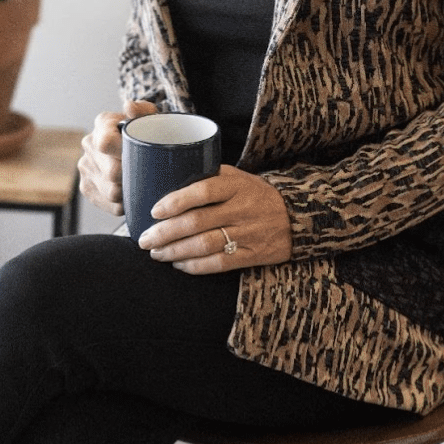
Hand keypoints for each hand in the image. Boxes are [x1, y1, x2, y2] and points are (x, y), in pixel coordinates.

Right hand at [78, 99, 157, 215]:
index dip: (125, 154)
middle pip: (111, 173)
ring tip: (142, 183)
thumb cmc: (149, 132)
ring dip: (129, 191)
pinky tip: (132, 192)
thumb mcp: (152, 117)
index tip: (143, 156)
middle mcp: (89, 144)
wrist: (140, 146)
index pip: (105, 143)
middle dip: (132, 176)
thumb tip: (129, 107)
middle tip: (149, 174)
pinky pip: (110, 205)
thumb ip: (143, 110)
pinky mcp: (87, 188)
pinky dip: (125, 203)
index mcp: (103, 123)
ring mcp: (86, 167)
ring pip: (111, 192)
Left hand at [137, 165, 291, 272]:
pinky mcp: (253, 255)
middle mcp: (243, 209)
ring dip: (175, 251)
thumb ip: (209, 177)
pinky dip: (194, 266)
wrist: (299, 216)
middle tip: (145, 239)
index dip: (176, 201)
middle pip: (198, 222)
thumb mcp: (239, 177)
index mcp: (237, 185)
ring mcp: (249, 233)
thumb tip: (166, 182)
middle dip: (165, 233)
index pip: (203, 190)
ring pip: (204, 245)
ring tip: (156, 253)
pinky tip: (178, 264)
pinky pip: (219, 264)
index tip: (154, 210)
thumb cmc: (257, 194)